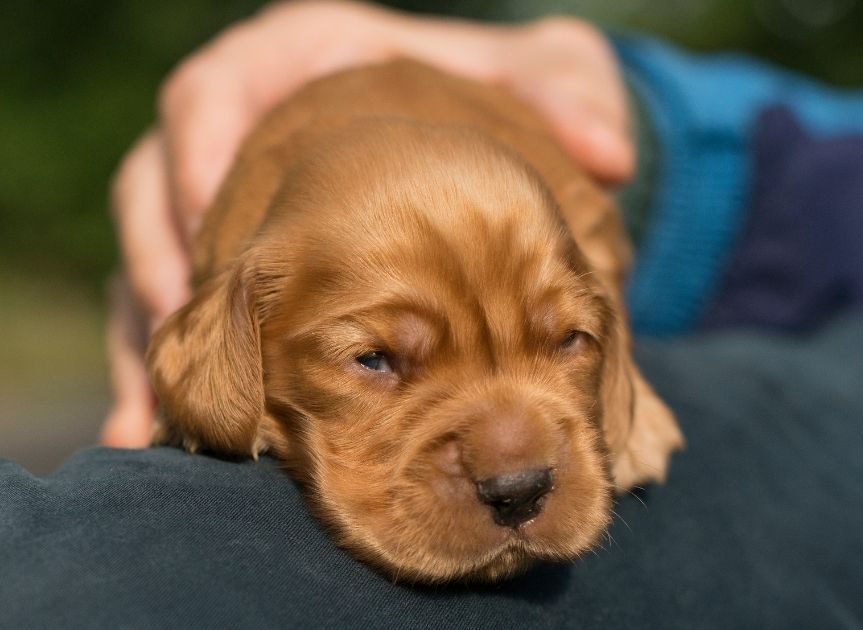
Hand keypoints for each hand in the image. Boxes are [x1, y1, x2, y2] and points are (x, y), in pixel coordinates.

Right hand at [103, 0, 634, 446]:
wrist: (473, 153)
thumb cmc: (495, 100)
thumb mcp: (540, 79)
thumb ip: (567, 97)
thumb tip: (609, 155)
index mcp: (296, 69)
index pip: (216, 91)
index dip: (197, 147)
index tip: (209, 208)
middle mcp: (246, 137)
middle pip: (158, 184)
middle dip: (161, 255)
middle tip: (181, 321)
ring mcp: (234, 208)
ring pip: (156, 261)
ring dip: (150, 337)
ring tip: (157, 417)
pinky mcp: (237, 271)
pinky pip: (184, 319)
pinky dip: (167, 375)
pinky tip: (166, 437)